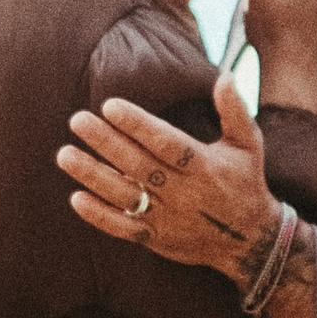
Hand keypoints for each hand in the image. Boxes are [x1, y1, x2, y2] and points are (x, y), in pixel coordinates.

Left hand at [58, 73, 274, 278]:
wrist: (251, 241)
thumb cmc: (245, 181)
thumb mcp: (249, 145)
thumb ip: (235, 110)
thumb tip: (226, 76)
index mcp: (204, 166)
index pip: (166, 143)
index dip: (138, 125)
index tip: (110, 106)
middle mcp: (184, 193)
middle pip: (139, 166)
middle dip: (106, 143)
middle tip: (77, 120)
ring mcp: (169, 218)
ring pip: (125, 196)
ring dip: (94, 176)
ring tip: (65, 154)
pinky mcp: (157, 239)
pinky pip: (124, 228)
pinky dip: (100, 216)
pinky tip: (76, 197)